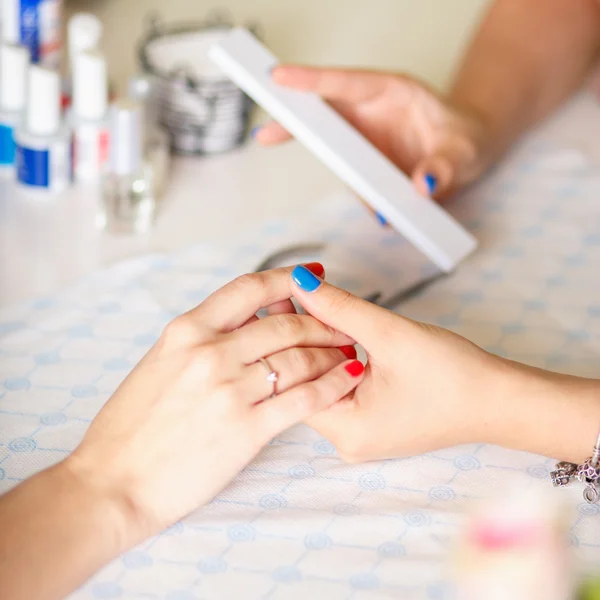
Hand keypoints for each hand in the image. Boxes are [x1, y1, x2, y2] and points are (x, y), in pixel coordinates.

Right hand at [63, 266, 364, 545]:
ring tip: (347, 353)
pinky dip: (333, 384)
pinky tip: (348, 378)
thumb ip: (200, 340)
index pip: (249, 288)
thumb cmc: (129, 427)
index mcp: (186, 330)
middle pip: (284, 323)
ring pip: (300, 358)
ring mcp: (229, 389)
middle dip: (321, 322)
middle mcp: (210, 352)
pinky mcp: (247, 428)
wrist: (113, 482)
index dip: (288, 278)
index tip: (312, 275)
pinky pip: (304, 398)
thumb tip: (241, 323)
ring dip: (331, 353)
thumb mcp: (158, 363)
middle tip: (340, 326)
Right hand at [254, 66, 489, 200]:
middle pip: (324, 113)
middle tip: (265, 135)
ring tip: (378, 202)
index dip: (311, 80)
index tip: (278, 78)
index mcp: (391, 91)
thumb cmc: (468, 137)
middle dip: (295, 122)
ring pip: (336, 154)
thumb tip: (421, 186)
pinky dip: (364, 199)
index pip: (345, 82)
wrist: (469, 153)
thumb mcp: (466, 149)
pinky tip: (386, 212)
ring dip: (343, 179)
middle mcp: (371, 113)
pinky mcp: (368, 167)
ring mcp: (366, 142)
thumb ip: (445, 165)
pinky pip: (354, 182)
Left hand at [289, 265, 599, 463]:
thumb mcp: (391, 333)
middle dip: (299, 337)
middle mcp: (346, 439)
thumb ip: (340, 307)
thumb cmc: (454, 374)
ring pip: (321, 381)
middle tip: (291, 294)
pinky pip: (339, 386)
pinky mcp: (370, 420)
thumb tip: (299, 282)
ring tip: (310, 305)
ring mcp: (358, 432)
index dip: (284, 337)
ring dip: (318, 344)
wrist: (499, 401)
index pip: (292, 382)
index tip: (278, 298)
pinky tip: (335, 328)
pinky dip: (336, 357)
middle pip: (303, 382)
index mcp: (346, 429)